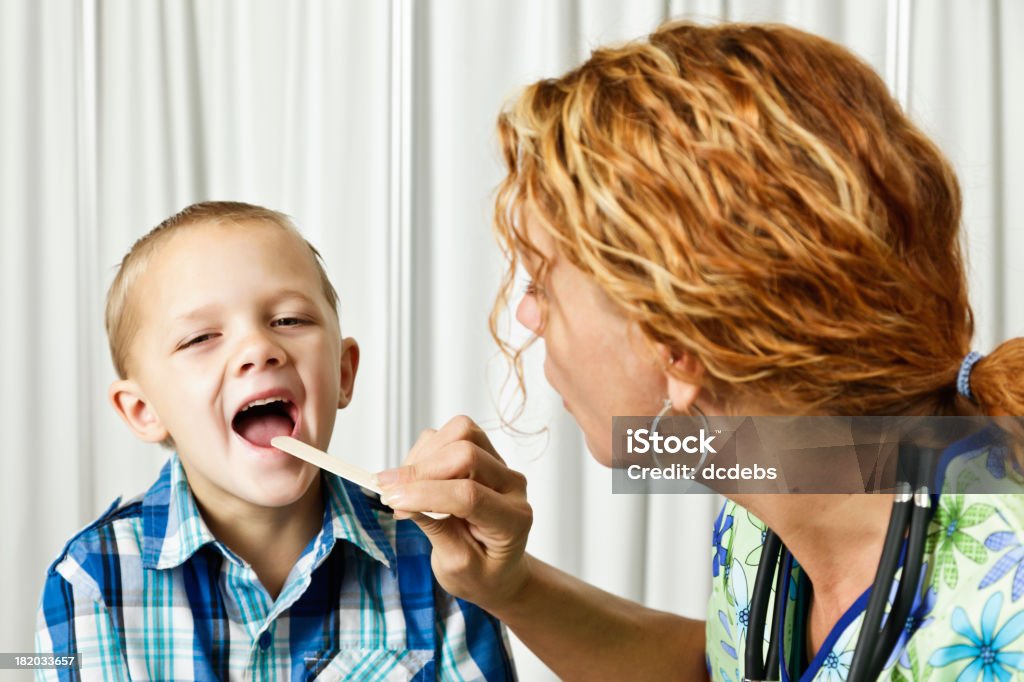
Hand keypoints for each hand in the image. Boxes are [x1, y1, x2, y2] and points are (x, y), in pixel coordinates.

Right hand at [376, 415, 533, 612]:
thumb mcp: (455, 566)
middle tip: (390, 493)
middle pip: (467, 453)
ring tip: (404, 486)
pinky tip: (415, 479)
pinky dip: (425, 451)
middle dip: (421, 471)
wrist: (498, 569)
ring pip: (461, 432)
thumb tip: (401, 498)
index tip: (392, 500)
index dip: (426, 494)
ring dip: (424, 456)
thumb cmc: (481, 574)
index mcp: (513, 519)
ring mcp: (500, 465)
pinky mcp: (484, 453)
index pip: (469, 494)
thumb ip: (434, 528)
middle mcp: (512, 485)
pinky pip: (452, 433)